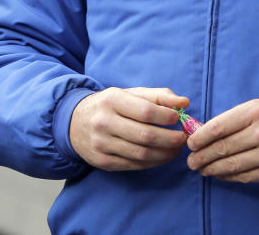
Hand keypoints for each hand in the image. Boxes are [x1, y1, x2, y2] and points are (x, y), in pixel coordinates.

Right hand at [69, 87, 189, 170]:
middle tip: (184, 138)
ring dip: (165, 154)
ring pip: (141, 154)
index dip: (166, 116)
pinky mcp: (103, 161)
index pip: (145, 111)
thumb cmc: (110, 105)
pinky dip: (153, 162)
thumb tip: (184, 102)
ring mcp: (102, 144)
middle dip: (170, 139)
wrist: (74, 122)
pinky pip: (134, 165)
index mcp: (112, 100)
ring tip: (177, 148)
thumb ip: (158, 96)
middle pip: (145, 136)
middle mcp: (104, 122)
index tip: (179, 118)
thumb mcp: (130, 93)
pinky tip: (162, 156)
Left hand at [186, 97, 258, 182]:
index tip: (190, 143)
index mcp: (255, 112)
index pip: (219, 126)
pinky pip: (246, 177)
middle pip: (223, 148)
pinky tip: (221, 175)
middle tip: (191, 161)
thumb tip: (209, 131)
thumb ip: (237, 117)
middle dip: (202, 156)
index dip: (200, 137)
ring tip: (202, 169)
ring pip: (232, 165)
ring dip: (212, 169)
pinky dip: (230, 177)